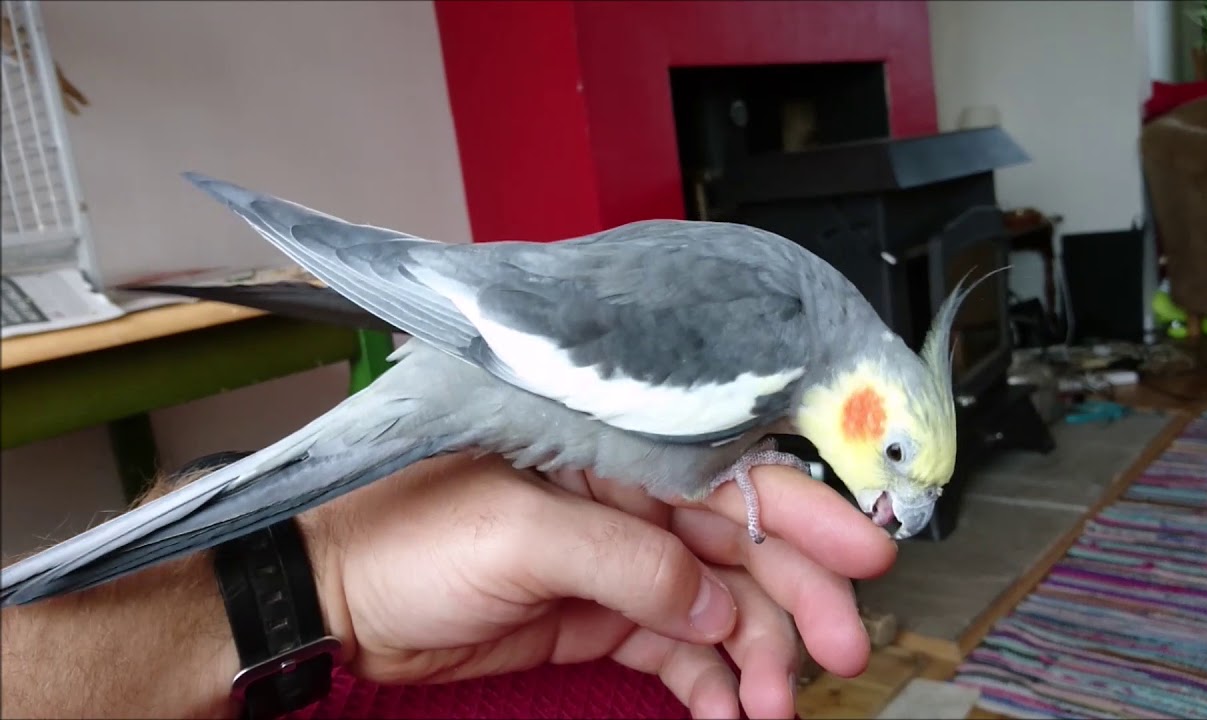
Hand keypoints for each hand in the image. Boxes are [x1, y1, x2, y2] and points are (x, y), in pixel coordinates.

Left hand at [298, 452, 895, 719]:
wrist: (334, 602)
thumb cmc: (405, 538)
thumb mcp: (518, 534)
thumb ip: (626, 560)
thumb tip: (715, 601)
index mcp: (613, 456)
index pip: (729, 478)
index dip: (804, 514)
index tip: (863, 559)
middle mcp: (628, 505)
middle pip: (742, 548)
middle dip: (798, 600)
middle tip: (839, 654)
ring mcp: (619, 568)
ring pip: (719, 609)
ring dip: (757, 656)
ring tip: (772, 708)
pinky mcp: (600, 622)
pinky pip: (679, 652)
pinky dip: (712, 683)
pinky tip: (732, 714)